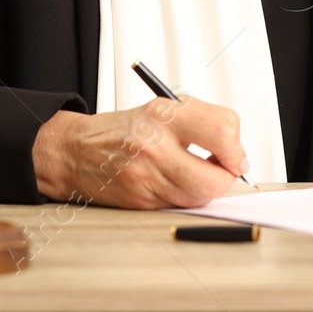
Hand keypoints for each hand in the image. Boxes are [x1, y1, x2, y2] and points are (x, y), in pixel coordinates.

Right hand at [32, 96, 248, 208]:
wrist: (76, 151)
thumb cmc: (122, 129)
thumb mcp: (162, 107)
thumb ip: (202, 121)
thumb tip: (234, 149)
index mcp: (163, 114)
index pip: (221, 131)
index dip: (236, 148)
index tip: (234, 153)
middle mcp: (154, 145)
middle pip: (214, 178)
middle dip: (227, 177)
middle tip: (225, 169)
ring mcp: (147, 176)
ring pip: (199, 197)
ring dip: (208, 188)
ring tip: (198, 172)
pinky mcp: (142, 201)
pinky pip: (180, 205)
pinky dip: (187, 196)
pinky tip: (177, 182)